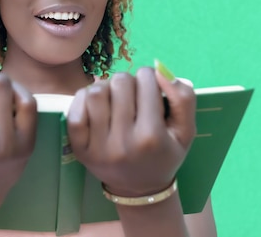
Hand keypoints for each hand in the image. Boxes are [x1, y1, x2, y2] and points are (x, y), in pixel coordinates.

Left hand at [67, 67, 195, 196]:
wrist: (140, 190)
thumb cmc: (164, 155)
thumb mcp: (185, 132)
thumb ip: (183, 99)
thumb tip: (161, 71)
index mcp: (152, 136)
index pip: (146, 81)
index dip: (149, 77)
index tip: (150, 87)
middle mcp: (123, 141)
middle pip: (120, 82)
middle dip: (128, 80)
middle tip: (131, 92)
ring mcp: (98, 146)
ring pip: (95, 92)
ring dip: (105, 86)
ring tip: (113, 96)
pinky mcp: (79, 148)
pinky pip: (75, 111)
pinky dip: (83, 99)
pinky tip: (95, 105)